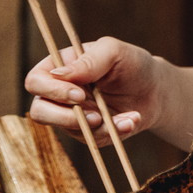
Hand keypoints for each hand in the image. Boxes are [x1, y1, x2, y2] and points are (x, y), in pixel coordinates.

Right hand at [23, 35, 161, 136]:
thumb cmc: (133, 64)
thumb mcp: (114, 52)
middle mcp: (60, 93)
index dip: (51, 90)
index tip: (79, 94)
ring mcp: (72, 115)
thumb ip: (89, 60)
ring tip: (126, 118)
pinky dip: (113, 133)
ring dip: (98, 128)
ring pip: (67, 130)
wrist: (156, 90)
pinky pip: (91, 140)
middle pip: (39, 111)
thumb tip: (58, 74)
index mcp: (60, 68)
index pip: (36, 81)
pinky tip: (131, 120)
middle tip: (95, 117)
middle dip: (66, 118)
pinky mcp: (88, 132)